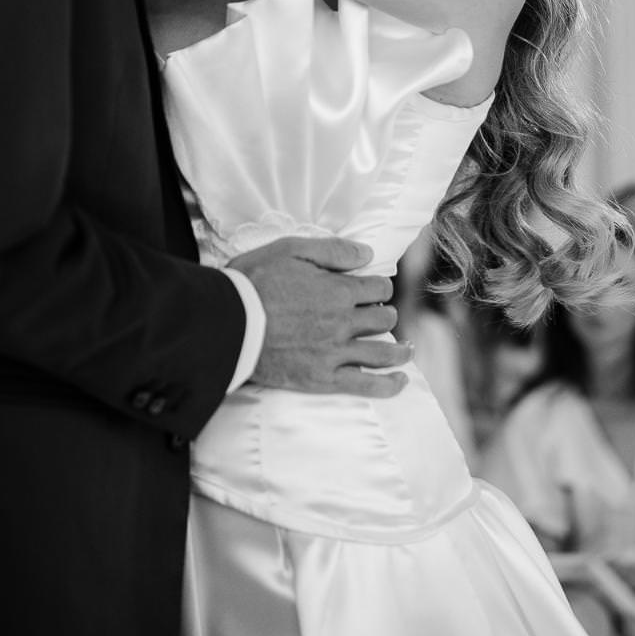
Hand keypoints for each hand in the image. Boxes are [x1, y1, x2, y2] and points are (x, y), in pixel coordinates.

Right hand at [230, 236, 411, 397]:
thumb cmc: (255, 281)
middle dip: (383, 315)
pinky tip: (400, 382)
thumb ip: (334, 250)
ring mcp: (335, 353)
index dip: (377, 287)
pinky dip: (388, 385)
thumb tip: (367, 254)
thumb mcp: (292, 249)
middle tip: (376, 317)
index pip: (379, 289)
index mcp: (339, 290)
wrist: (228, 323)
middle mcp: (344, 323)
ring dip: (399, 350)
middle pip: (383, 319)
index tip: (369, 290)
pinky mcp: (322, 379)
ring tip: (407, 351)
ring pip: (383, 352)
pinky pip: (365, 386)